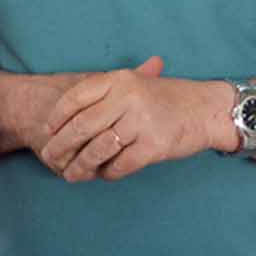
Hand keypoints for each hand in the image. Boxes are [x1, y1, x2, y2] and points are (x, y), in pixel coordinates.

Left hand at [37, 56, 215, 181]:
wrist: (207, 109)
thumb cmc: (168, 98)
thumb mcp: (137, 83)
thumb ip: (105, 95)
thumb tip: (65, 119)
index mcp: (119, 80)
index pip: (76, 98)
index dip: (57, 117)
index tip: (48, 131)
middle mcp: (127, 98)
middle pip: (82, 126)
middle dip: (61, 146)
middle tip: (50, 157)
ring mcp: (141, 122)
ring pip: (98, 149)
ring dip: (81, 166)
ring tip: (71, 175)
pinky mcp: (153, 146)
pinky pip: (120, 165)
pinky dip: (108, 173)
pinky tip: (104, 175)